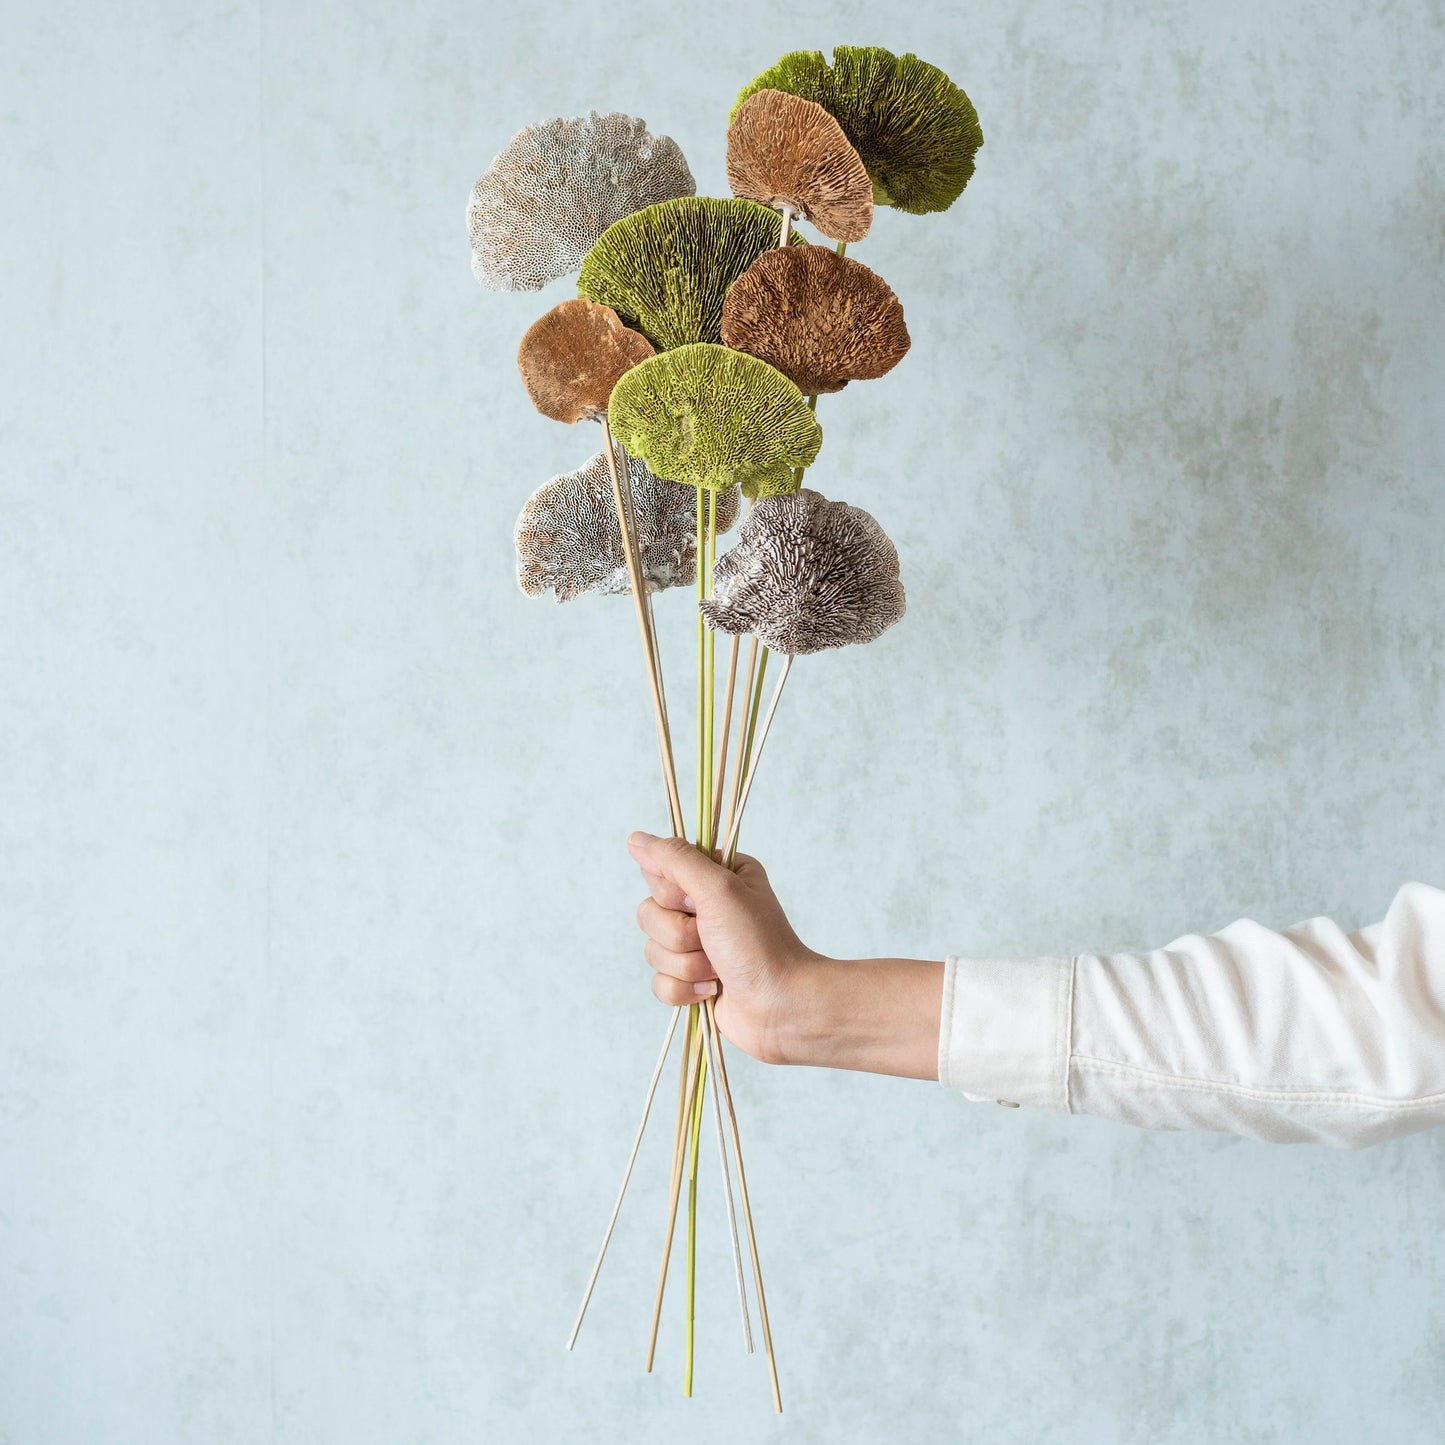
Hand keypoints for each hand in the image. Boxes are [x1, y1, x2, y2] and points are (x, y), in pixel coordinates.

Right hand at [627, 832, 945, 1079]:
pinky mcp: (691, 980)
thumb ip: (675, 860)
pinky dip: (683, 990)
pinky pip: (658, 982)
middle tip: (711, 937)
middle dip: (678, 933)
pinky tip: (712, 991)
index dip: (671, 891)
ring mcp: (697, 945)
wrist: (783, 1006)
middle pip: (649, 912)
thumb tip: (636, 839)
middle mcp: (705, 906)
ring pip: (652, 949)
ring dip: (685, 964)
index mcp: (715, 875)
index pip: (660, 870)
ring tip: (717, 968)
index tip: (696, 902)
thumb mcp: (718, 889)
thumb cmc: (758, 944)